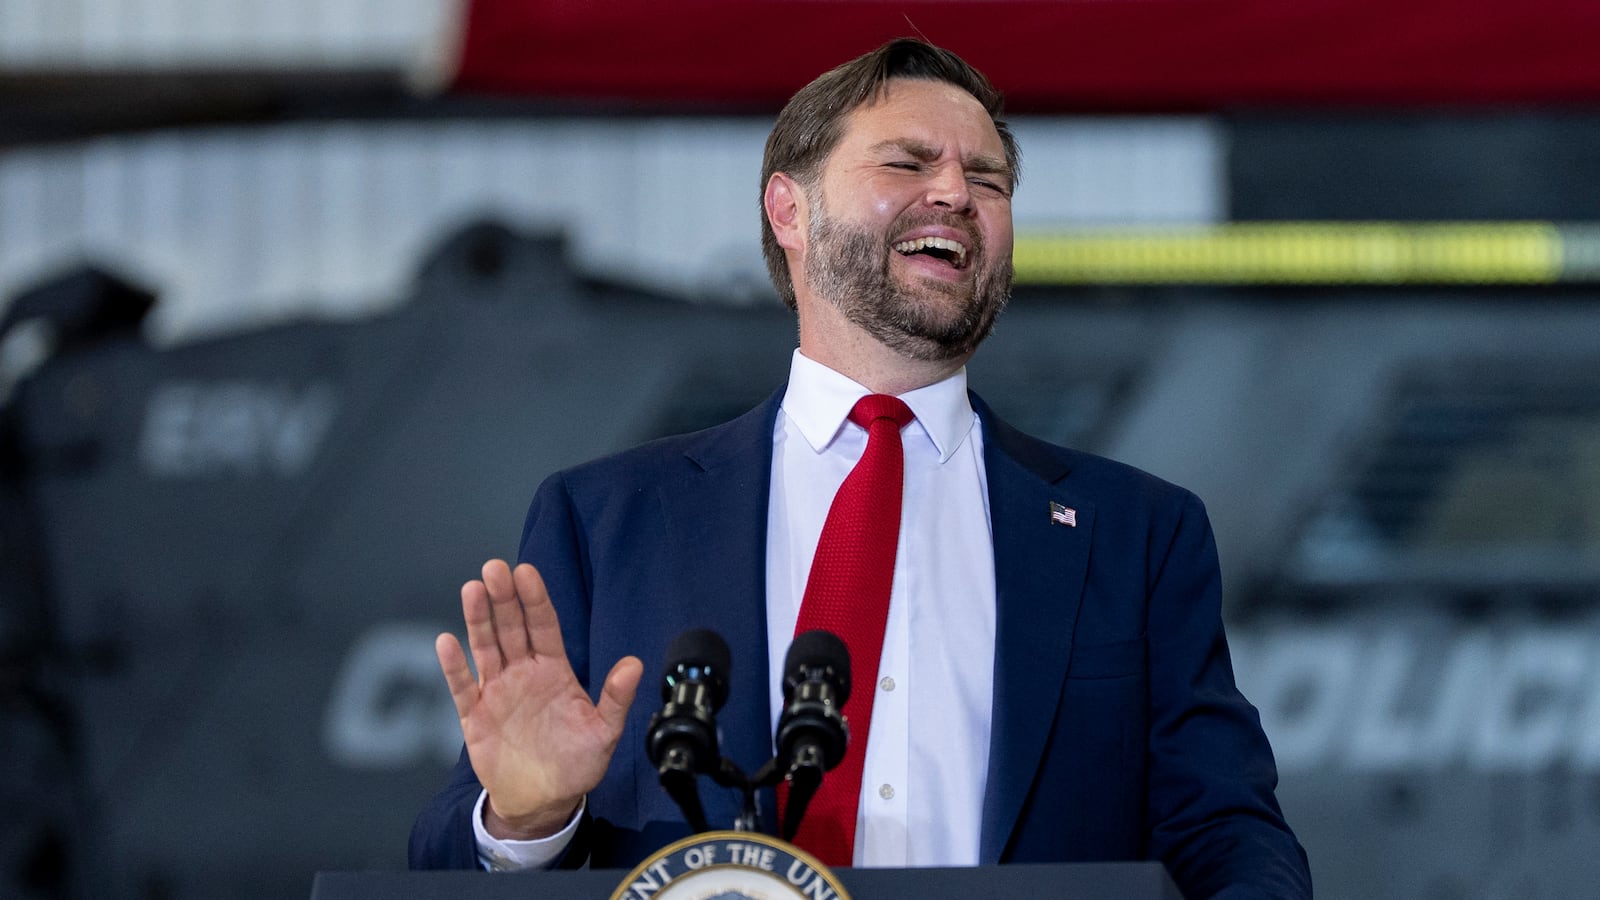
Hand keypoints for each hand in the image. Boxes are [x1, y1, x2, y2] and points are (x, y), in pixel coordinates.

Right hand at [436, 560, 642, 839]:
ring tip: (472, 590)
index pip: (544, 626)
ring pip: (486, 648)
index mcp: (554, 671)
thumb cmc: (575, 764)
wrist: (543, 802)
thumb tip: (635, 664)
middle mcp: (523, 674)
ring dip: (478, 620)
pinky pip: (462, 686)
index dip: (535, 600)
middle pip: (512, 628)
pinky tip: (446, 641)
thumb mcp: (603, 733)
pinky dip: (453, 665)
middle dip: (504, 598)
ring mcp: (497, 691)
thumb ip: (615, 698)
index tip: (526, 572)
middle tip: (494, 568)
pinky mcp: (475, 715)